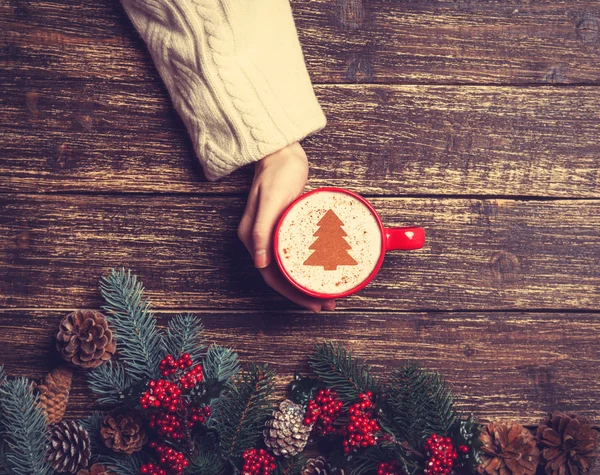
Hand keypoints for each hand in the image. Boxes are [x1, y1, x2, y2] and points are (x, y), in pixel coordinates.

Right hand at [238, 142, 335, 312]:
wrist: (280, 151)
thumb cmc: (276, 171)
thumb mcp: (270, 199)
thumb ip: (260, 230)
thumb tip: (259, 262)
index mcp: (252, 237)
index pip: (272, 276)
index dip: (292, 293)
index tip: (312, 303)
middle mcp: (260, 240)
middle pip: (281, 277)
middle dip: (303, 294)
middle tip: (327, 303)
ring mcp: (272, 234)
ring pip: (289, 268)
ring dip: (306, 284)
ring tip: (327, 294)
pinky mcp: (284, 227)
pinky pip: (295, 255)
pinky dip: (308, 267)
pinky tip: (323, 271)